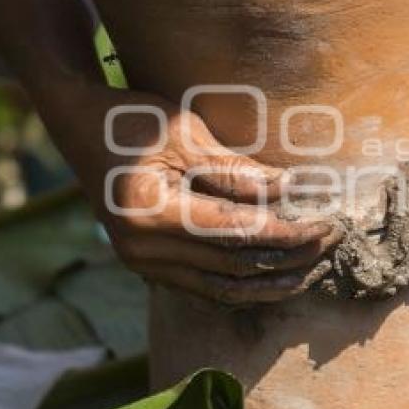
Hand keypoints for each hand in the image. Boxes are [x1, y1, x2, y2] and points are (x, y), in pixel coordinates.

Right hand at [0, 0, 336, 303]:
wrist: (77, 122)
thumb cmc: (132, 120)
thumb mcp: (186, 133)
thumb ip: (236, 170)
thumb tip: (289, 190)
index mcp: (153, 214)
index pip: (238, 234)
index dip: (288, 233)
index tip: (327, 226)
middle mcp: (144, 250)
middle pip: (234, 267)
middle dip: (289, 258)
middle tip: (331, 244)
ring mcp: (141, 262)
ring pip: (220, 288)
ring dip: (270, 283)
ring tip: (312, 272)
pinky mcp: (145, 263)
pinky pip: (201, 288)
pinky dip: (240, 286)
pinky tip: (270, 281)